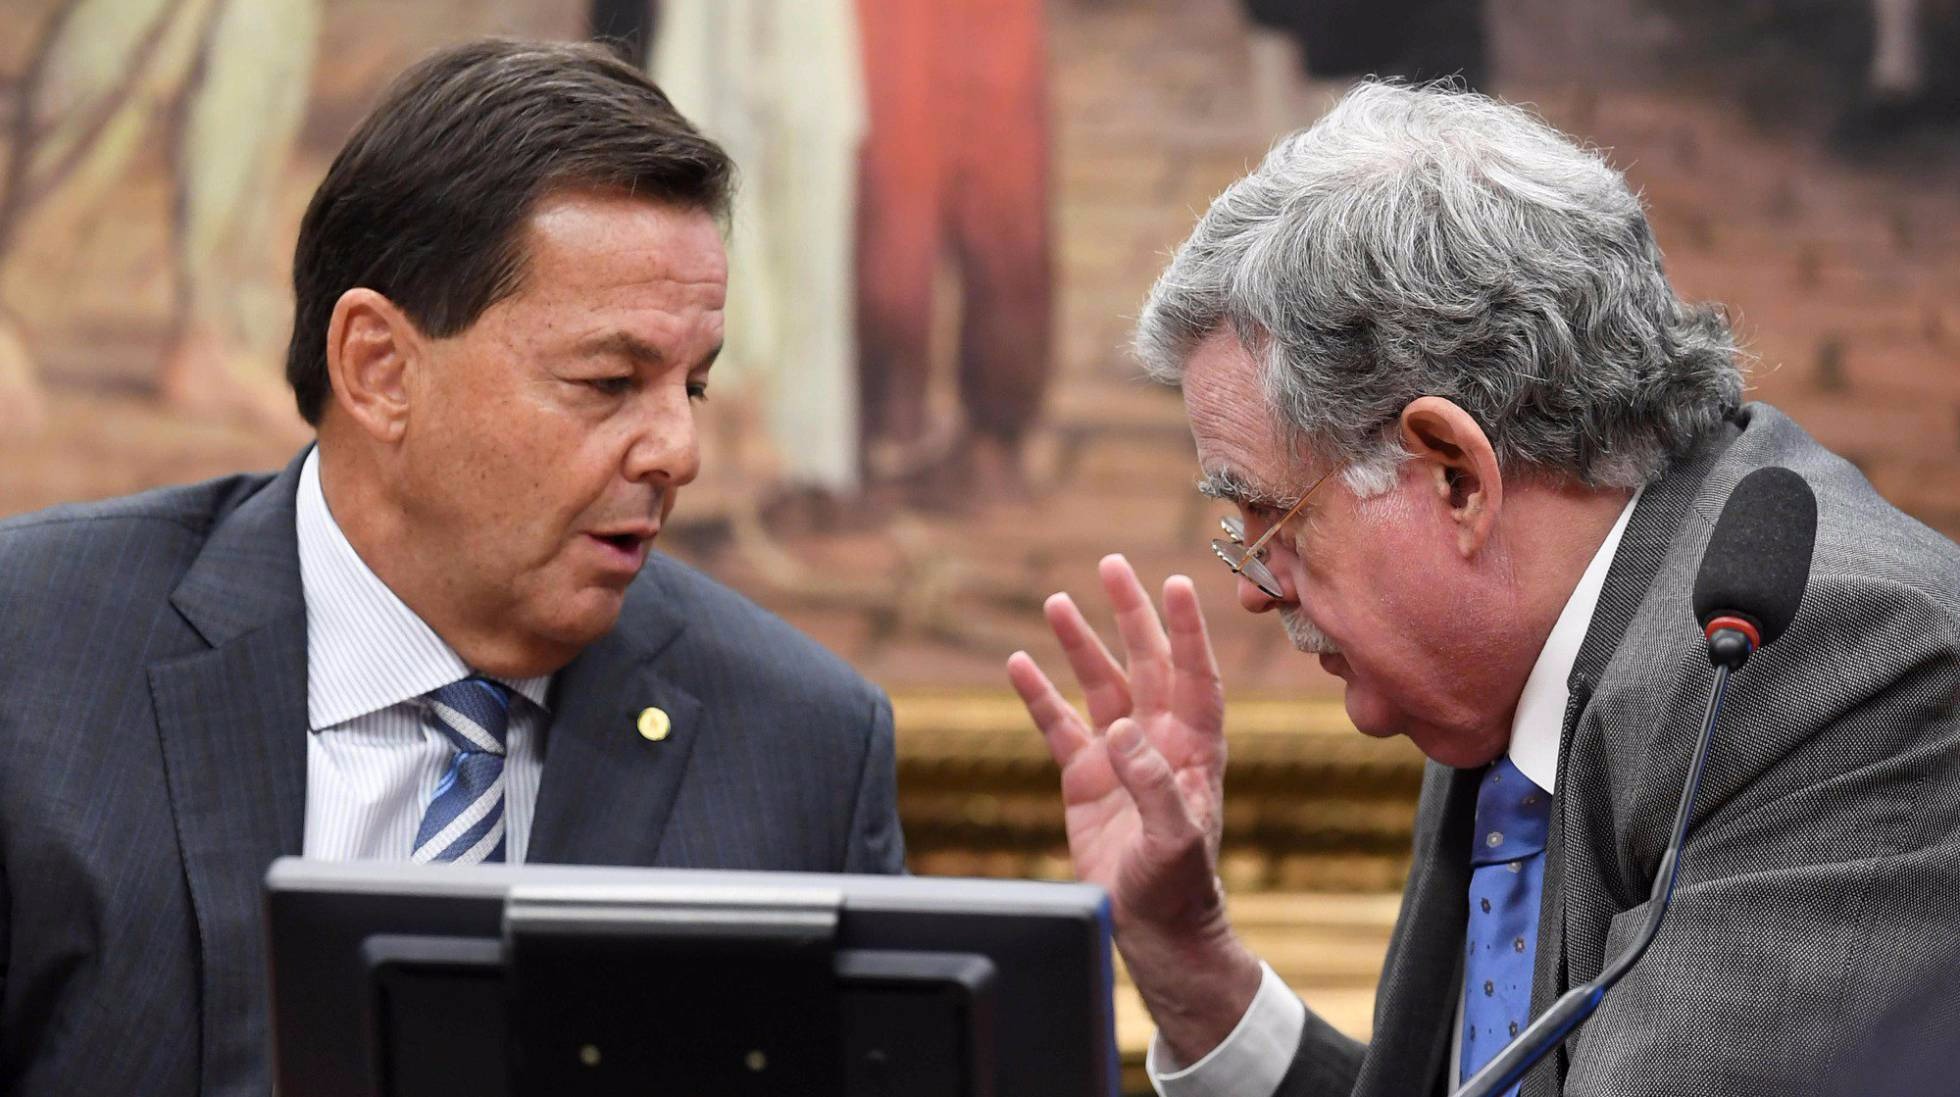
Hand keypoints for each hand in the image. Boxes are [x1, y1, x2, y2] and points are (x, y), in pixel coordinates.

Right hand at [1006, 554, 1260, 1063]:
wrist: (1153, 928)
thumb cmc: (1178, 887)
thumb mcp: (1176, 838)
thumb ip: (1153, 783)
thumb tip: (1122, 731)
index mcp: (1195, 746)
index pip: (1194, 674)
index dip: (1187, 630)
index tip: (1178, 584)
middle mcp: (1160, 739)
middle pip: (1146, 662)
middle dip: (1131, 614)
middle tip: (1113, 566)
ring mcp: (1120, 755)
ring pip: (1100, 684)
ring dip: (1081, 644)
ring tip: (1057, 601)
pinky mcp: (1085, 777)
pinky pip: (1059, 724)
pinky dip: (1040, 694)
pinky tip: (1020, 662)